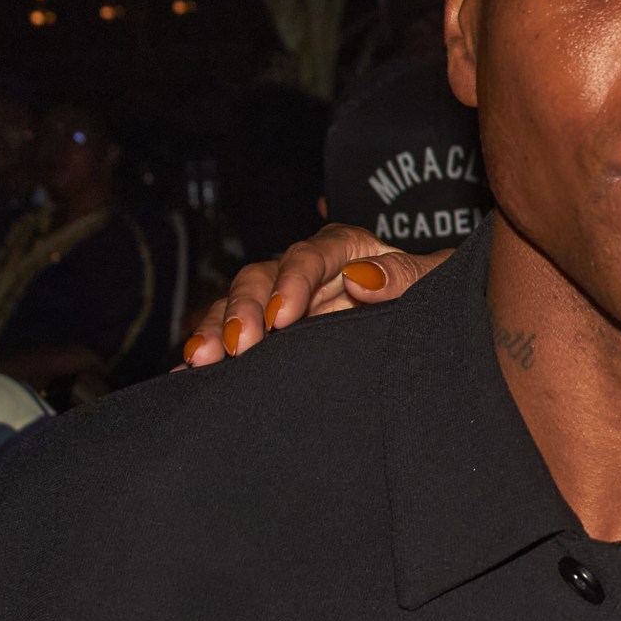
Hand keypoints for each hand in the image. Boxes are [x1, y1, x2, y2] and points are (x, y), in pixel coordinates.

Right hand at [179, 225, 452, 365]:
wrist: (434, 315)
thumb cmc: (435, 292)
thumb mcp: (433, 280)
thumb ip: (404, 276)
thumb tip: (361, 279)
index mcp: (347, 248)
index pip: (312, 255)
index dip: (294, 282)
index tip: (283, 317)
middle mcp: (307, 269)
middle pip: (263, 276)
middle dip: (244, 309)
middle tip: (237, 346)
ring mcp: (284, 298)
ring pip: (238, 303)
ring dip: (217, 328)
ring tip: (201, 360)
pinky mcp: (271, 330)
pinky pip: (232, 335)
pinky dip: (209, 350)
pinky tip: (185, 372)